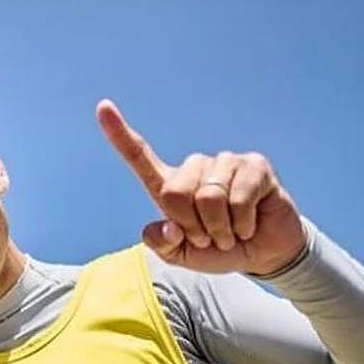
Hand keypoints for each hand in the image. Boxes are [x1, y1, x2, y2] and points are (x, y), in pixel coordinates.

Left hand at [97, 100, 305, 274]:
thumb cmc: (218, 249)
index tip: (102, 107)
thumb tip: (165, 227)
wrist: (261, 254)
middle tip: (209, 237)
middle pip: (174, 192)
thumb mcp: (182, 255)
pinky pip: (239, 198)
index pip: (140, 156)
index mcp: (170, 186)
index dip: (119, 133)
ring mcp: (225, 162)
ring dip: (220, 228)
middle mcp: (195, 168)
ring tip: (230, 231)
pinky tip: (248, 224)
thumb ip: (164, 245)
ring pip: (208, 197)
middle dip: (192, 226)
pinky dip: (242, 223)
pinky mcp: (254, 165)